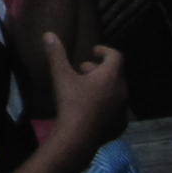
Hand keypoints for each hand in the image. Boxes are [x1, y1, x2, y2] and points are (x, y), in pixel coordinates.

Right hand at [44, 35, 128, 157]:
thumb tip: (49, 34)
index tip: (93, 52)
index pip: (115, 56)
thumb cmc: (71, 103)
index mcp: (111, 76)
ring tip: (86, 90)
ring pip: (116, 91)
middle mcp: (121, 91)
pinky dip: (107, 104)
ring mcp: (122, 110)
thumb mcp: (61, 76)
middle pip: (115, 73)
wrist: (78, 138)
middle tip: (83, 70)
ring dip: (104, 87)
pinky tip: (92, 110)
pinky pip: (116, 109)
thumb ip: (56, 54)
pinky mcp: (120, 125)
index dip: (104, 51)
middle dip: (100, 69)